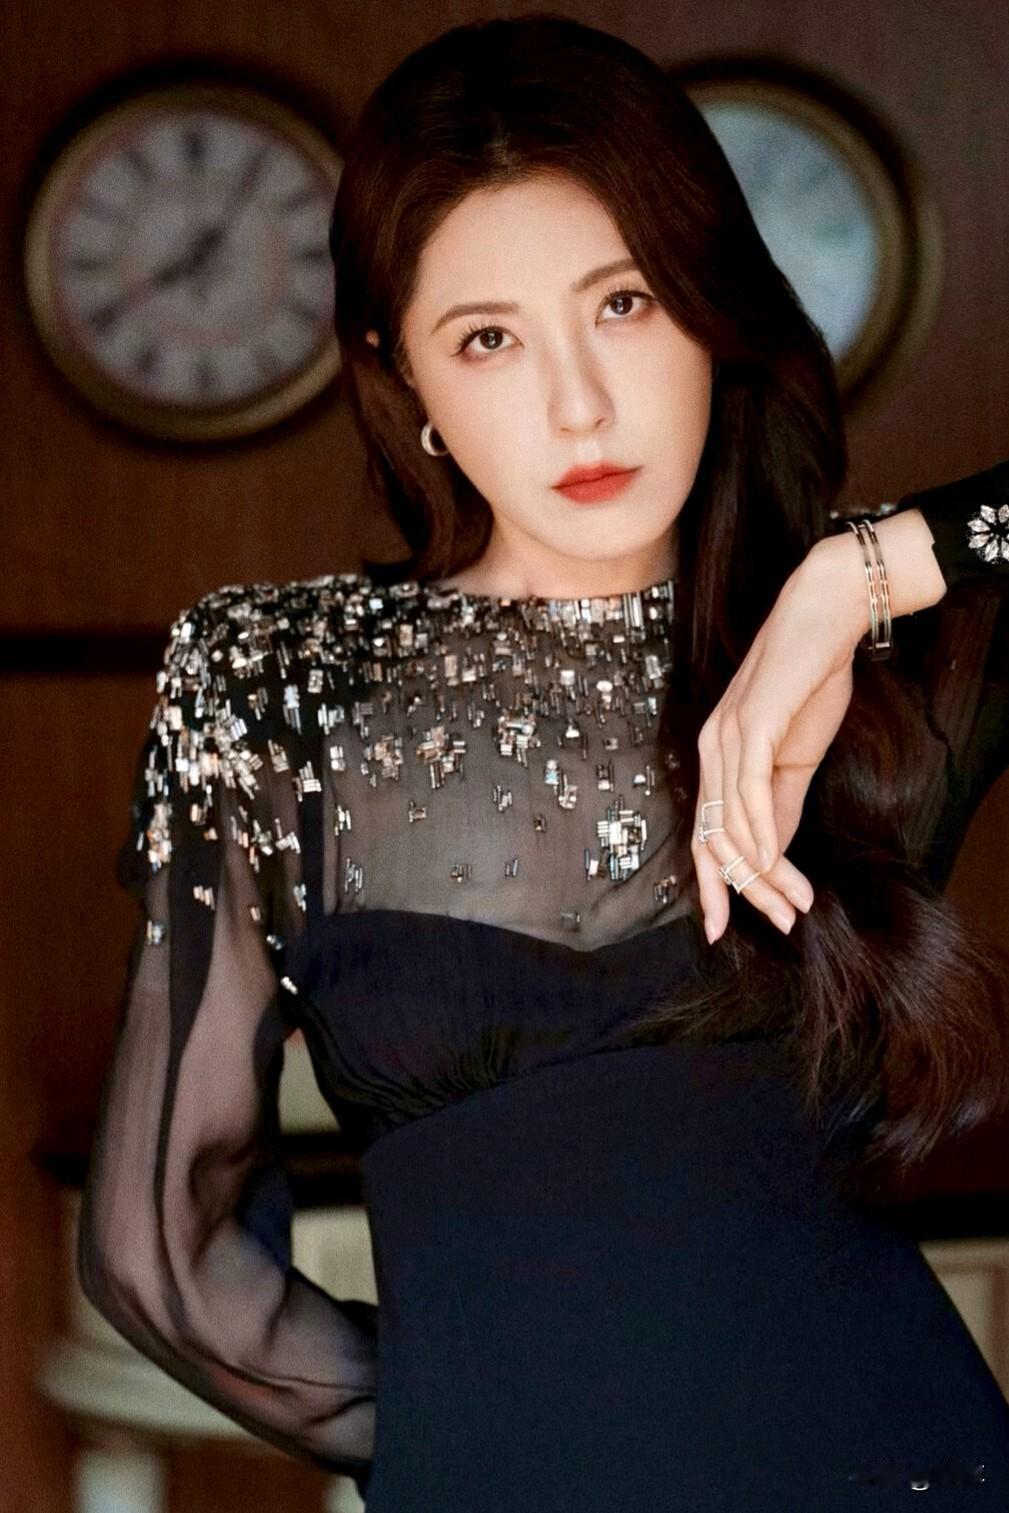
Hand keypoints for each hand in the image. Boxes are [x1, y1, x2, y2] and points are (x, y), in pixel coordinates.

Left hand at [692, 542, 866, 941]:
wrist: (824, 618)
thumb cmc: (809, 681)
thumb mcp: (795, 756)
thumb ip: (780, 803)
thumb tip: (773, 853)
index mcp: (716, 758)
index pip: (705, 833)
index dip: (712, 885)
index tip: (724, 929)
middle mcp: (710, 750)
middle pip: (711, 839)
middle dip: (743, 891)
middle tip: (780, 923)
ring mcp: (727, 737)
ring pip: (731, 825)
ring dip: (763, 874)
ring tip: (796, 903)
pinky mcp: (752, 726)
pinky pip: (748, 793)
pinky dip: (759, 834)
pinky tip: (775, 863)